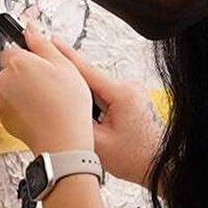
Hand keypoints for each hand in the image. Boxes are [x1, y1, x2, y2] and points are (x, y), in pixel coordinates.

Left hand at [0, 27, 97, 155]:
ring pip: (11, 87)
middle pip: (11, 68)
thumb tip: (30, 28)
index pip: (14, 48)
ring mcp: (2, 100)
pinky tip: (40, 111)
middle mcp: (4, 80)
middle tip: (50, 82)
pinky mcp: (5, 118)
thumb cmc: (67, 105)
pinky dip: (22, 106)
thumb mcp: (64, 65)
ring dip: (24, 89)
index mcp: (18, 62)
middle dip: (26, 72)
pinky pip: (11, 104)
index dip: (30, 55)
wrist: (62, 141)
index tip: (43, 64)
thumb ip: (42, 43)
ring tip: (47, 99)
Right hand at [64, 44, 163, 186]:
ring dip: (82, 92)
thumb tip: (60, 107)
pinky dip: (93, 99)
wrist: (159, 165)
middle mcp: (129, 88)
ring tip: (63, 96)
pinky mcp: (131, 99)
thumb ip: (77, 123)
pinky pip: (105, 93)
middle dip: (70, 78)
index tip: (50, 42)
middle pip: (90, 78)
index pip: (87, 71)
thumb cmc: (136, 157)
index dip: (66, 56)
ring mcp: (131, 92)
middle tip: (48, 71)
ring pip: (97, 87)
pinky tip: (83, 108)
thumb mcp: (99, 144)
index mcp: (122, 94)